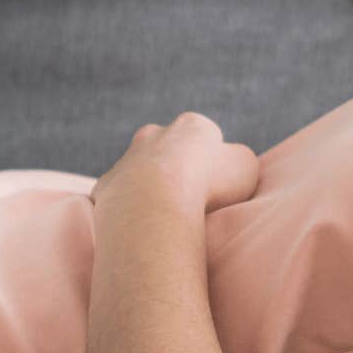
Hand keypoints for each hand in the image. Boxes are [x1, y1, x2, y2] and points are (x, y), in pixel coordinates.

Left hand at [90, 111, 260, 215]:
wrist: (156, 203)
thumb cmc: (209, 183)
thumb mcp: (246, 166)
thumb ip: (238, 159)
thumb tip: (230, 164)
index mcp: (190, 126)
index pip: (204, 136)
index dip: (213, 159)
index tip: (218, 182)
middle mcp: (153, 135)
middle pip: (166, 148)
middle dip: (176, 168)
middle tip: (191, 197)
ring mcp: (126, 160)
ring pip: (141, 172)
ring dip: (152, 189)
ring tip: (168, 217)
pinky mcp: (106, 186)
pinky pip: (120, 197)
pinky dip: (131, 209)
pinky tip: (144, 225)